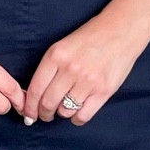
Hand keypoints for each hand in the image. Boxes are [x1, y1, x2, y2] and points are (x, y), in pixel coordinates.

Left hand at [22, 14, 149, 125]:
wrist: (121, 30)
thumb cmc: (91, 37)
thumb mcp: (63, 45)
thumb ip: (50, 67)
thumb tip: (35, 94)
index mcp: (56, 55)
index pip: (35, 89)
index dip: (29, 107)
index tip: (28, 114)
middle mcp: (70, 69)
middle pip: (48, 103)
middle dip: (43, 114)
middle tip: (45, 116)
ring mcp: (88, 81)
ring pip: (65, 111)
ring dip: (61, 114)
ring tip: (64, 108)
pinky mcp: (103, 91)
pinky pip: (83, 115)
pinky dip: (77, 119)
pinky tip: (77, 114)